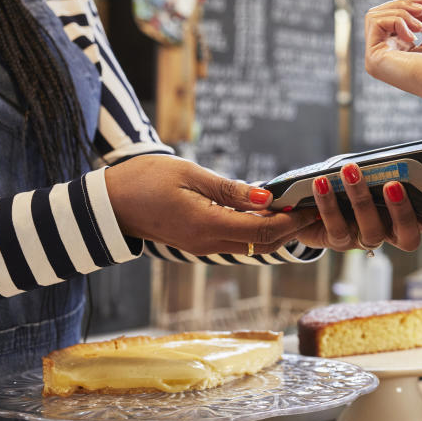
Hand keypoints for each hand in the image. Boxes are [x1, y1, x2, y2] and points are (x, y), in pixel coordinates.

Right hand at [105, 155, 317, 255]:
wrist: (107, 202)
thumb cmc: (144, 179)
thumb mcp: (190, 174)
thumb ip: (231, 190)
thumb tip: (268, 199)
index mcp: (208, 226)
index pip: (263, 231)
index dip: (291, 221)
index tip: (312, 207)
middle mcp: (208, 243)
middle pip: (263, 244)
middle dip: (291, 229)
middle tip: (313, 209)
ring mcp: (202, 246)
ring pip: (251, 245)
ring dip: (276, 232)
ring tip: (297, 210)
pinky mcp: (198, 242)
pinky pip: (236, 241)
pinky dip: (257, 231)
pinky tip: (269, 214)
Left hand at [299, 162, 421, 251]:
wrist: (309, 204)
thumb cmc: (349, 183)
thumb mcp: (368, 174)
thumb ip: (385, 170)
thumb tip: (396, 156)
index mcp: (403, 217)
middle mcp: (389, 232)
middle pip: (407, 236)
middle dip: (402, 212)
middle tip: (394, 185)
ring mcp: (364, 239)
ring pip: (370, 230)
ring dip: (361, 197)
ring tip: (351, 170)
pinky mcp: (338, 241)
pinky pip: (336, 225)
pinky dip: (329, 201)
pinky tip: (322, 182)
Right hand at [364, 0, 421, 121]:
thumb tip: (414, 0)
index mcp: (397, 53)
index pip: (391, 18)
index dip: (409, 3)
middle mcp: (383, 57)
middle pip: (380, 14)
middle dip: (405, 5)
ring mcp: (375, 59)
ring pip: (375, 15)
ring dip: (402, 13)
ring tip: (421, 27)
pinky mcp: (373, 58)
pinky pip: (375, 22)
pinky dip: (397, 20)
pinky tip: (413, 36)